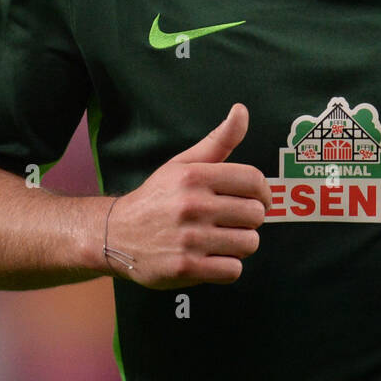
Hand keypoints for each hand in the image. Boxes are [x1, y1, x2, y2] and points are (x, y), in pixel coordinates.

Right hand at [105, 103, 269, 288]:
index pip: (254, 180)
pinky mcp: (186, 268)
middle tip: (231, 221)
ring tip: (220, 239)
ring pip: (249, 243)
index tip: (258, 200)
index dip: (263, 192)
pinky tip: (211, 258)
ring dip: (240, 244)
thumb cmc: (157, 197)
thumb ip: (218, 140)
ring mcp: (189, 239)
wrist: (116, 234)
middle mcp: (192, 205)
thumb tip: (241, 110)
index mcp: (195, 176)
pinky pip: (233, 270)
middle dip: (249, 220)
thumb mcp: (183, 164)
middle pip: (256, 214)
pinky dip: (227, 267)